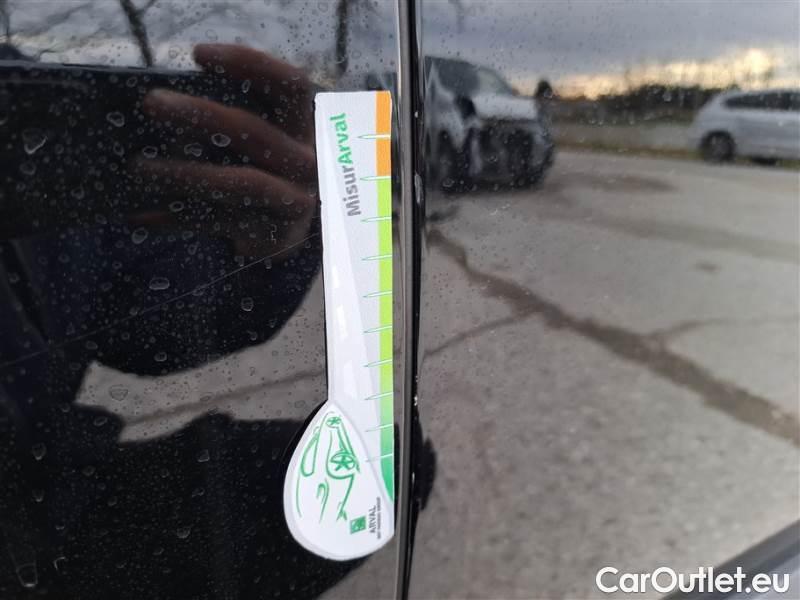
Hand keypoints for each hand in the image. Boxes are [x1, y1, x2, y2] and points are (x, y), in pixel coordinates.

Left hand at [135, 44, 316, 258]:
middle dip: (200, 114)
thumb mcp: (257, 141)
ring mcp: (294, 200)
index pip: (290, 85)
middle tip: (153, 103)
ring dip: (186, 173)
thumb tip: (164, 103)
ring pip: (240, 182)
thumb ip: (227, 122)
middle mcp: (305, 161)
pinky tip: (143, 216)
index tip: (200, 55)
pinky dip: (179, 217)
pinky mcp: (276, 235)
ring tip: (139, 167)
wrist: (283, 239)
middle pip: (255, 131)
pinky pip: (221, 221)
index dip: (250, 64)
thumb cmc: (259, 174)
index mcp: (301, 126)